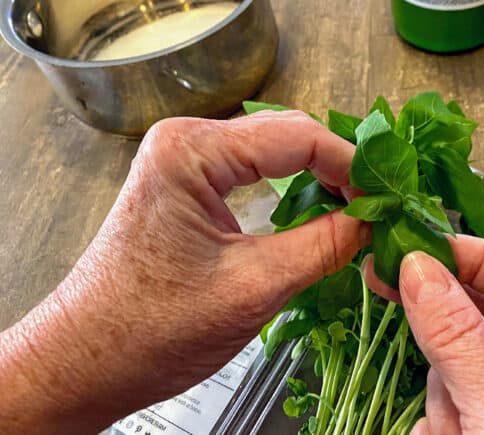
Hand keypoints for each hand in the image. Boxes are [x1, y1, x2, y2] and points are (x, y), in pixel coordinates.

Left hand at [0, 112, 369, 433]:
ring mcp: (183, 161)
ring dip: (317, 174)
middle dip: (337, 166)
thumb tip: (373, 221)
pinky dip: (291, 185)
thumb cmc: (147, 330)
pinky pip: (253, 169)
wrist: (85, 361)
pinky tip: (317, 207)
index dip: (351, 165)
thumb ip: (324, 245)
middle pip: (287, 134)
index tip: (386, 194)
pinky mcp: (186, 184)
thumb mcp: (253, 288)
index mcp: (191, 152)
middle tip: (378, 201)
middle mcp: (184, 142)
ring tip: (357, 206)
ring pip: (273, 150)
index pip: (298, 137)